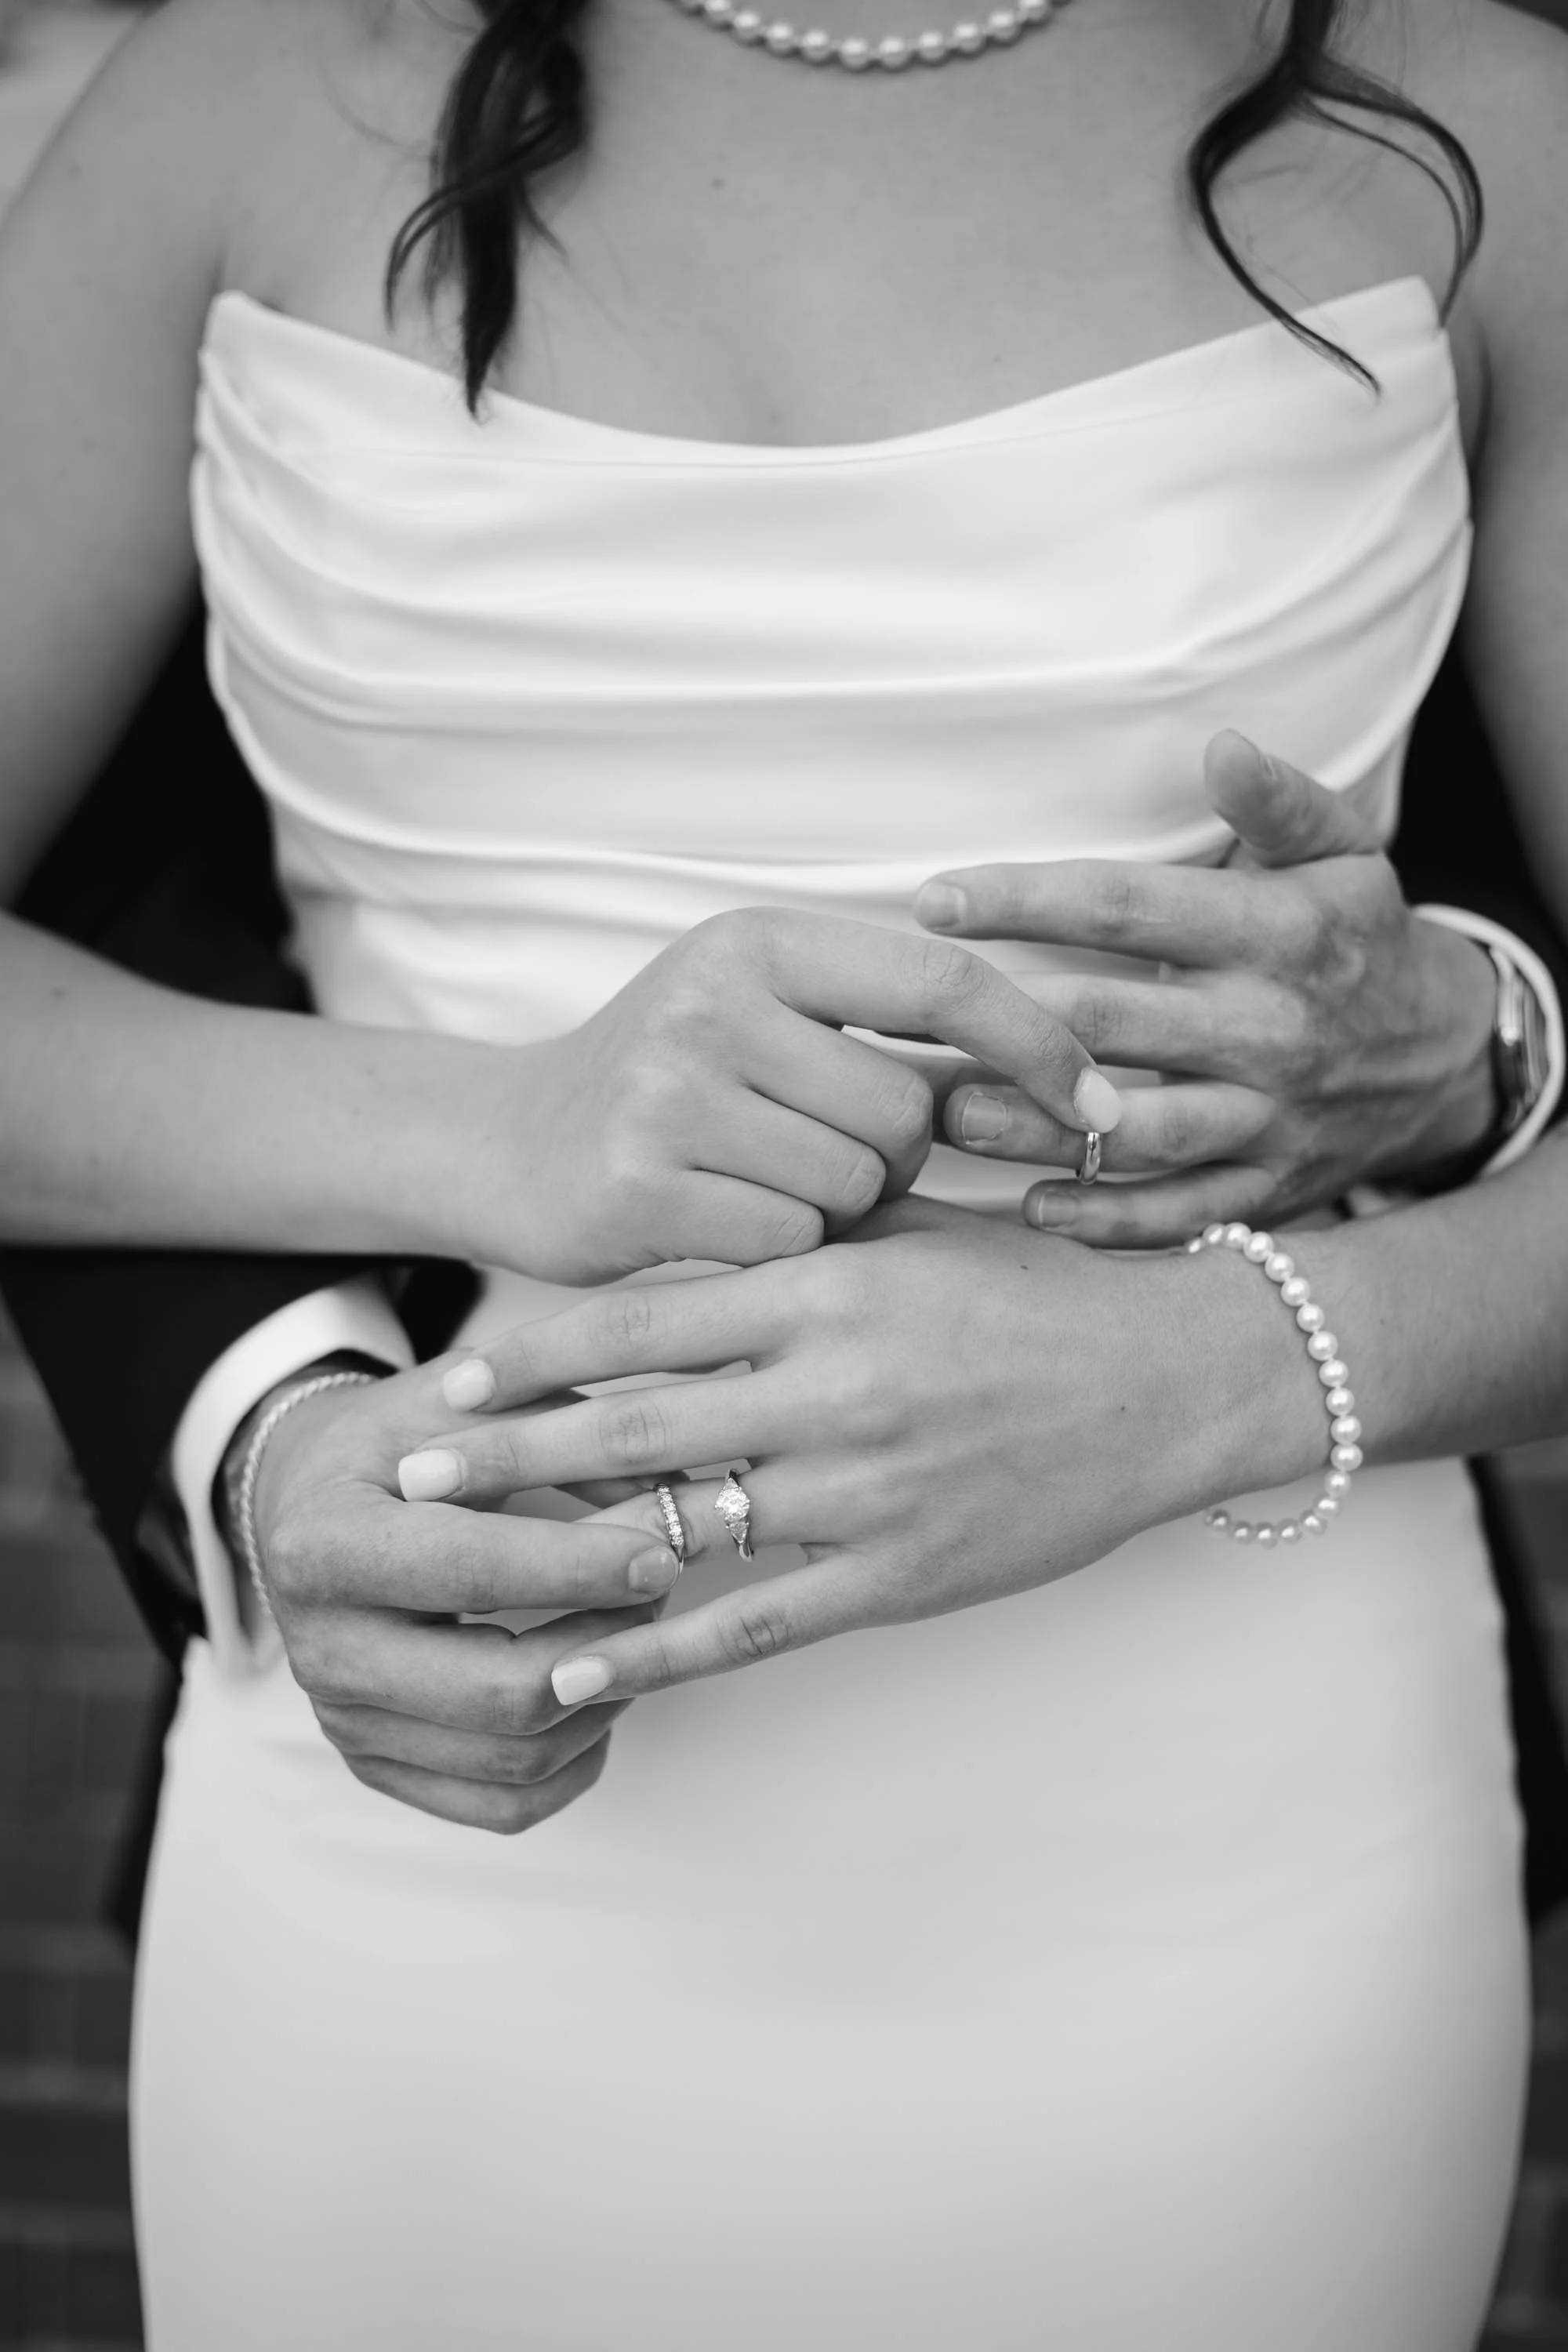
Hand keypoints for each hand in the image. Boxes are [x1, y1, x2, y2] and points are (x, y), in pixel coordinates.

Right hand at [243, 1362, 683, 1828]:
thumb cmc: (398, 1440)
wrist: (308, 1498)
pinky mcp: (380, 1767)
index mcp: (324, 1544)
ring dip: (607, 1701)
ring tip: (642, 1628)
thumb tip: (665, 1493)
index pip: (467, 1570)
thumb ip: (558, 1428)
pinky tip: (603, 1690)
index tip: (660, 1552)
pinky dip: (577, 1761)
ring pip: (515, 1761)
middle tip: (664, 1587)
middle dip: (608, 1645)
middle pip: (498, 1692)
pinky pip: (505, 1808)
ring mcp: (347, 1723)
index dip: (577, 1568)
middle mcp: (321, 1650)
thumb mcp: (463, 1400)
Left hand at [392, 1199, 1320, 1700]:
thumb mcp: (912, 1238)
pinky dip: (656, 1650)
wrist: (1177, 1377)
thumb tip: (672, 1261)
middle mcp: (833, 1388)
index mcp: (828, 1288)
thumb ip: (795, 1244)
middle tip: (407, 1476)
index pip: (641, 1320)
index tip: (449, 1378)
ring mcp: (866, 1491)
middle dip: (509, 1455)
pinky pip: (754, 1623)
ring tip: (468, 1575)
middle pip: (631, 1426)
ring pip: (683, 1528)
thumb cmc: (1039, 1292)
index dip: (531, 1353)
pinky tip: (578, 1669)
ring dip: (565, 1554)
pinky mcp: (901, 1576)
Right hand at [455, 908, 1121, 1282]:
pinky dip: (782, 1249)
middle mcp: (711, 1000)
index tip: (1103, 1106)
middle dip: (898, 1158)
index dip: (1039, 1043)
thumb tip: (1076, 1075)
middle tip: (826, 1157)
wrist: (505, 1145)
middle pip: (907, 1111)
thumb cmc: (670, 1084)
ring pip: (856, 1183)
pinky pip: (792, 1240)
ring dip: (840, 1209)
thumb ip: (891, 1031)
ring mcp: (667, 1091)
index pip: (945, 981)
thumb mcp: (767, 1015)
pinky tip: (725, 1224)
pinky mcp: (638, 1185)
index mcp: (760, 942)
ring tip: (766, 1184)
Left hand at [914, 732, 1496, 1245]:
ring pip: (1138, 1132)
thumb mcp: (1346, 853)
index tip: (933, 901)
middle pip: (1114, 1022)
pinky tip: (1033, 1210)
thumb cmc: (1360, 938)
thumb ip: (1280, 801)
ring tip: (950, 1116)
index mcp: (1276, 933)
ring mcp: (1269, 1118)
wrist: (1448, 1057)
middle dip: (1006, 1021)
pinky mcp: (1269, 1188)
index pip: (1128, 908)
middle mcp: (1270, 1029)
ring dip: (1038, 1128)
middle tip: (908, 1021)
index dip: (1026, 901)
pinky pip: (1181, 1214)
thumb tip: (1219, 744)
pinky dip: (1107, 1222)